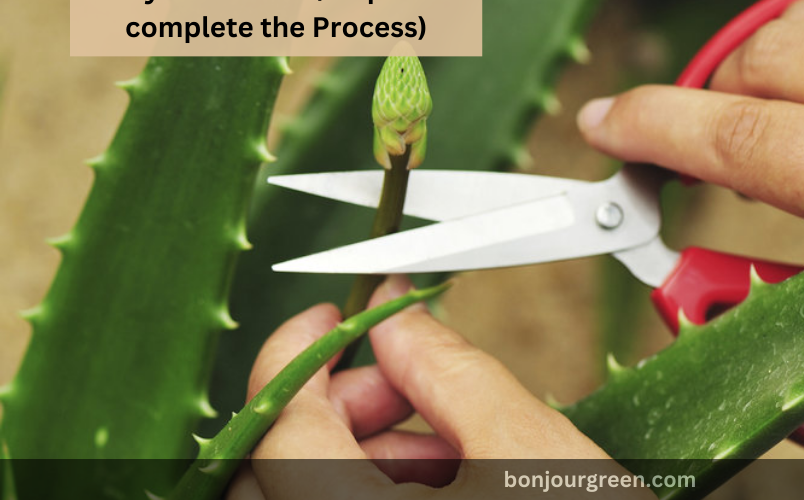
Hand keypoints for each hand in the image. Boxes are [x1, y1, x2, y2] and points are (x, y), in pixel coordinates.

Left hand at [229, 277, 647, 499]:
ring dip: (358, 459)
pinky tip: (445, 492)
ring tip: (449, 452)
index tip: (333, 325)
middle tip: (402, 389)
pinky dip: (370, 498)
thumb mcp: (530, 451)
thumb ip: (450, 371)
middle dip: (335, 413)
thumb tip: (397, 324)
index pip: (279, 428)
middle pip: (271, 473)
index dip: (299, 356)